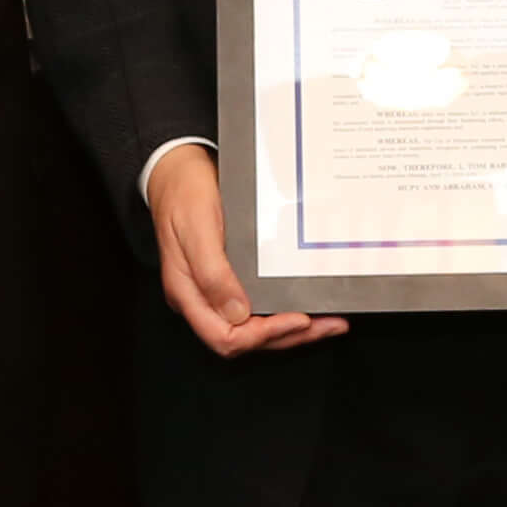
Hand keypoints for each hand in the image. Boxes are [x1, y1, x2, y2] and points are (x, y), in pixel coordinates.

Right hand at [146, 145, 345, 358]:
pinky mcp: (230, 278)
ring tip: (328, 322)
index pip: (225, 336)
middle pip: (245, 337)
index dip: (264, 335)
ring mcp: (215, 290)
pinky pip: (258, 304)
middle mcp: (202, 298)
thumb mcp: (197, 229)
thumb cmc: (183, 194)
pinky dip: (284, 308)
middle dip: (289, 335)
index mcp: (188, 293)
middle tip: (329, 325)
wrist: (178, 169)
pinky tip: (306, 302)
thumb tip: (237, 314)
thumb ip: (213, 273)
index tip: (299, 319)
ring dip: (292, 328)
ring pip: (255, 326)